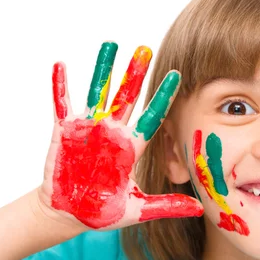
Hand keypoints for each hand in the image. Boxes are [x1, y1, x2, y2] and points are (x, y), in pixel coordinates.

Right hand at [38, 42, 202, 229]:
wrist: (71, 214)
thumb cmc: (104, 211)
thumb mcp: (138, 209)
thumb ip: (167, 205)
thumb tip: (199, 208)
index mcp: (132, 148)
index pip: (152, 118)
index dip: (164, 98)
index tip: (177, 76)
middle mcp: (113, 133)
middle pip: (127, 97)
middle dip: (136, 74)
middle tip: (146, 50)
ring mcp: (89, 129)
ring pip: (99, 92)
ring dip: (104, 69)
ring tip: (111, 44)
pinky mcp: (65, 132)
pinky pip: (62, 104)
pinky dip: (60, 86)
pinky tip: (61, 65)